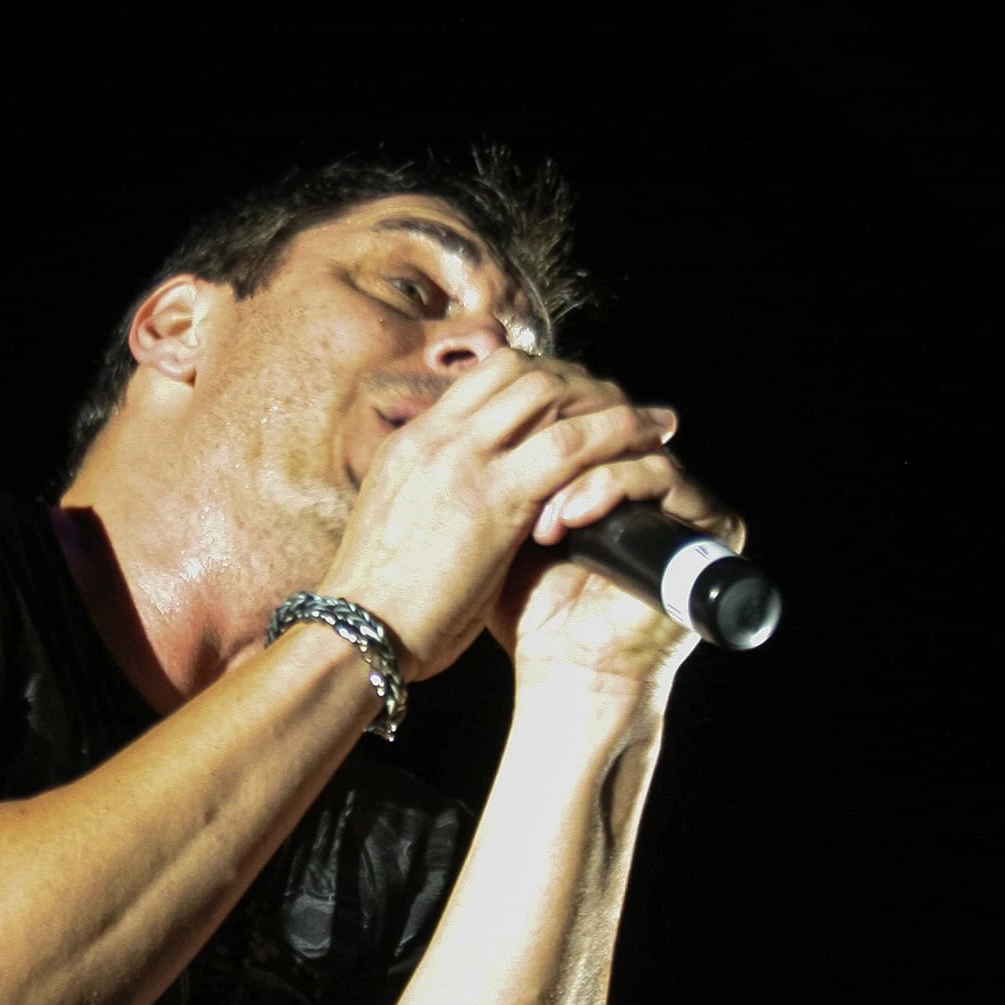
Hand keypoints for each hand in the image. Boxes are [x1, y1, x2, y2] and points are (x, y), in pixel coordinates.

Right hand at [316, 349, 691, 682]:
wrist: (355, 632)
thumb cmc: (378, 601)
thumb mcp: (399, 525)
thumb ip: (432, 496)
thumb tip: (465, 501)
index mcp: (412, 443)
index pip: (485, 378)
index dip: (540, 379)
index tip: (573, 402)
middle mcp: (438, 437)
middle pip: (523, 372)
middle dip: (579, 382)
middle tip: (619, 405)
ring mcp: (465, 461)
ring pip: (551, 395)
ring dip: (607, 402)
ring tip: (649, 423)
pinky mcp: (497, 499)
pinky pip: (570, 446)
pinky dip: (615, 436)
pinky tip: (646, 444)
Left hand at [495, 438, 745, 705]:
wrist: (569, 673)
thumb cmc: (533, 612)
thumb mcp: (510, 532)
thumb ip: (507, 476)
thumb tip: (472, 419)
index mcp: (609, 476)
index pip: (583, 415)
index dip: (540, 424)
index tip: (493, 454)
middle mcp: (651, 483)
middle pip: (608, 421)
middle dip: (557, 445)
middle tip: (517, 475)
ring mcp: (683, 501)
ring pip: (633, 444)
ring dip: (579, 475)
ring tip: (543, 521)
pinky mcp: (712, 525)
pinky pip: (663, 477)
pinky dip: (612, 488)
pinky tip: (570, 519)